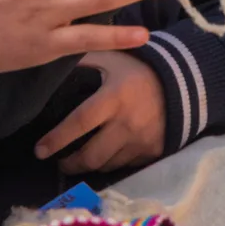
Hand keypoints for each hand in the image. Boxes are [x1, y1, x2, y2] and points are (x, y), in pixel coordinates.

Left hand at [36, 51, 166, 172]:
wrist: (185, 80)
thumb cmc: (140, 69)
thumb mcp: (112, 59)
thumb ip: (84, 61)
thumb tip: (53, 61)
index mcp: (113, 98)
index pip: (78, 124)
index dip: (56, 139)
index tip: (39, 151)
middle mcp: (127, 123)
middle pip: (91, 156)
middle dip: (70, 164)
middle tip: (60, 162)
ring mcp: (141, 140)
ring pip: (107, 165)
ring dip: (91, 165)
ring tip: (82, 160)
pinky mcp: (153, 151)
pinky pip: (127, 166)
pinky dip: (114, 163)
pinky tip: (107, 155)